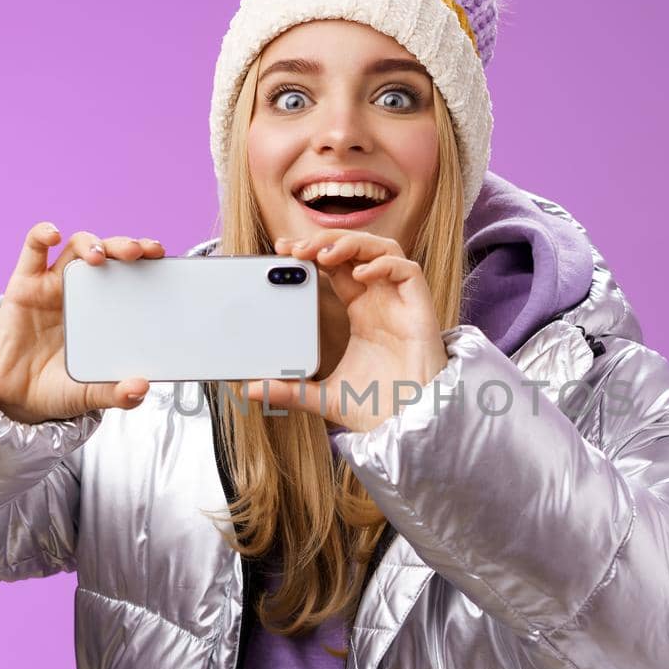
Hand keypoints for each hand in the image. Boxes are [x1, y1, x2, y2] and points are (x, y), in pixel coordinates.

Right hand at [0, 223, 164, 423]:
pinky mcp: (24, 285)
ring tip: (99, 256)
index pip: (133, 273)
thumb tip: (141, 388)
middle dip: (125, 246)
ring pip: (76, 247)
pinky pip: (32, 250)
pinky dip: (42, 235)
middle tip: (138, 253)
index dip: (148, 260)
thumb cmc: (58, 387)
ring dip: (91, 243)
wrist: (15, 398)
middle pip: (108, 253)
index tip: (162, 257)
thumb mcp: (91, 394)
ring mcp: (54, 284)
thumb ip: (116, 393)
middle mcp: (85, 290)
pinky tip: (53, 235)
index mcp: (108, 309)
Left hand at [242, 230, 448, 432]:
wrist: (408, 427)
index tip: (283, 250)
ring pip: (382, 248)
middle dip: (325, 241)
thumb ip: (287, 389)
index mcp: (361, 312)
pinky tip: (360, 276)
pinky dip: (384, 264)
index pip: (336, 266)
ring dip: (352, 243)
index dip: (312, 251)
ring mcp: (401, 303)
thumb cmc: (376, 409)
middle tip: (293, 248)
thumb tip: (248, 389)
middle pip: (356, 249)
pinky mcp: (420, 309)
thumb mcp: (321, 396)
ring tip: (323, 255)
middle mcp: (381, 301)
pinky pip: (407, 270)